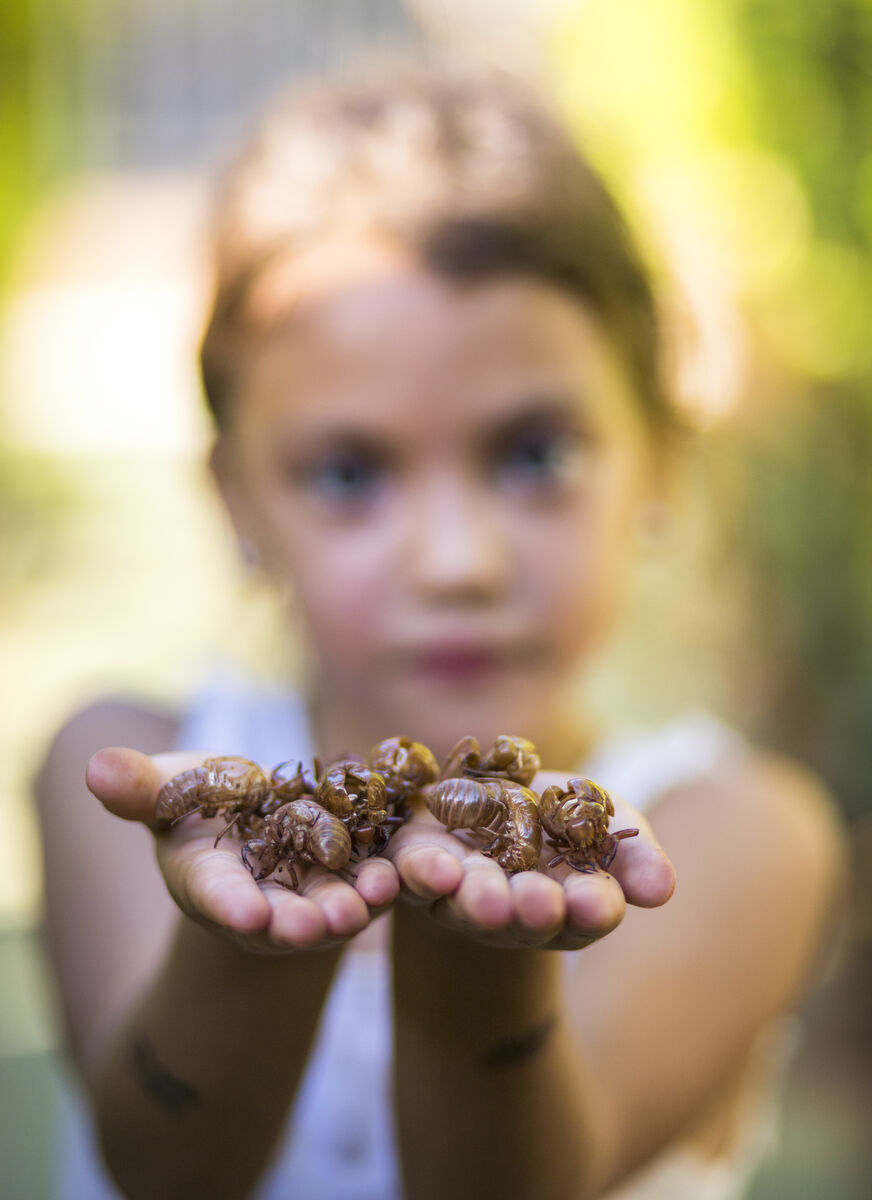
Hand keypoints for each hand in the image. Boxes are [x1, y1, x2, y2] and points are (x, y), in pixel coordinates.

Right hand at [86, 748, 399, 952]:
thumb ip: (139, 788)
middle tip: (316, 926)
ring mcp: (305, 894)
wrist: (251, 816)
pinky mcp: (348, 878)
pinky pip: (365, 883)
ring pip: (327, 907)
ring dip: (348, 909)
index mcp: (205, 880)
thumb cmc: (197, 800)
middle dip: (297, 923)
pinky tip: (397, 875)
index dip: (230, 904)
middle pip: (278, 916)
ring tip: (367, 902)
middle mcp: (257, 899)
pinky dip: (381, 884)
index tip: (247, 913)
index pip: (216, 895)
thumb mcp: (168, 791)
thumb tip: (93, 766)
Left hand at [385, 770, 674, 950]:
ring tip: (487, 896)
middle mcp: (512, 911)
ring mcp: (458, 894)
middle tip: (537, 903)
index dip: (592, 908)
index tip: (598, 903)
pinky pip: (410, 877)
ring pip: (465, 903)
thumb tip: (664, 889)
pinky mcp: (413, 868)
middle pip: (523, 917)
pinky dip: (418, 876)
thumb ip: (634, 854)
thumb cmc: (553, 816)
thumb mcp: (601, 819)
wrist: (478, 795)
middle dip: (531, 910)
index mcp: (568, 905)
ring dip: (477, 900)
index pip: (587, 913)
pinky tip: (434, 868)